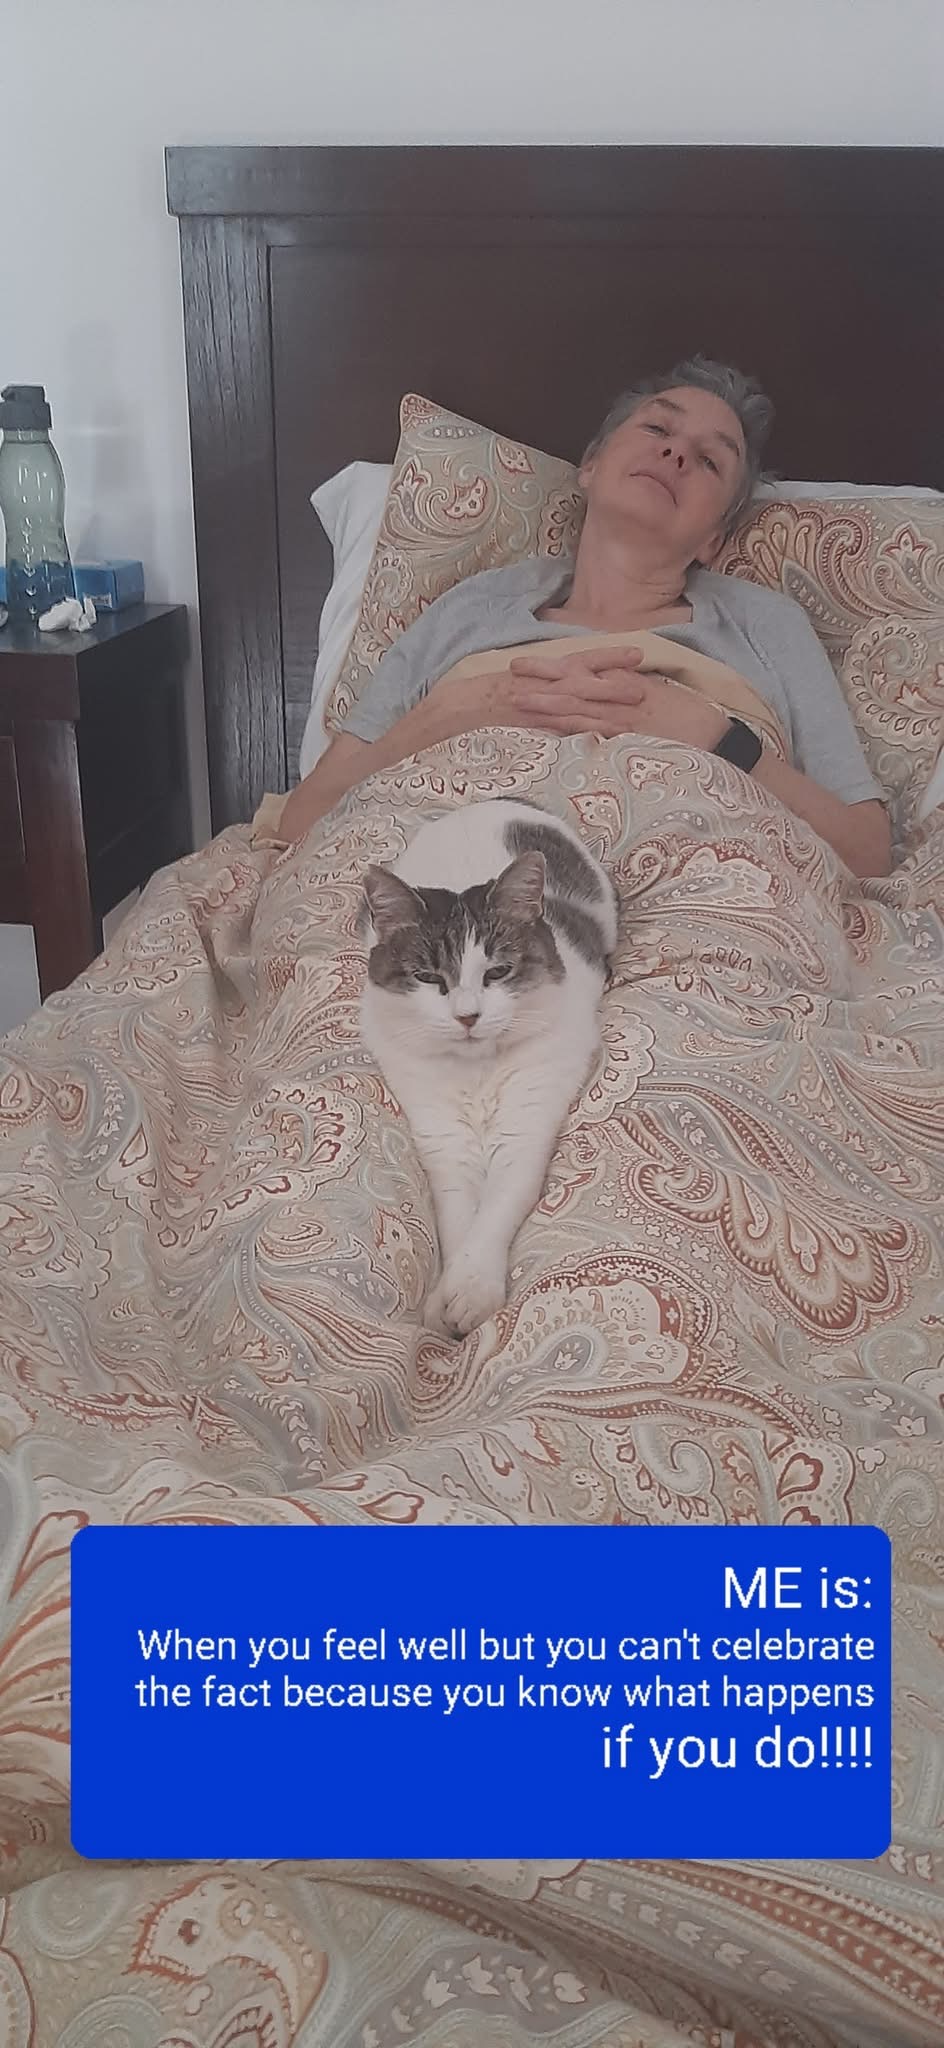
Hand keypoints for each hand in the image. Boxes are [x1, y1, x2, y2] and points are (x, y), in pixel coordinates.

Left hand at [508, 648, 727, 748]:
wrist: (715, 734)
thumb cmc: (688, 715)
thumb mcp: (657, 695)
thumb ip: (628, 688)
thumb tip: (604, 684)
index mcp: (626, 681)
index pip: (583, 670)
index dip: (552, 667)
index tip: (526, 663)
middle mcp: (621, 694)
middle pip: (574, 683)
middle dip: (541, 678)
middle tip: (511, 673)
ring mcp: (622, 716)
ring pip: (578, 706)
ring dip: (546, 703)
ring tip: (518, 699)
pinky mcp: (628, 736)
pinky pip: (594, 731)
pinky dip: (570, 729)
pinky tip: (548, 730)